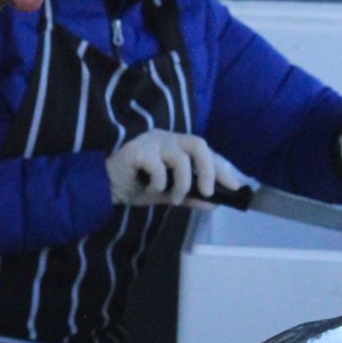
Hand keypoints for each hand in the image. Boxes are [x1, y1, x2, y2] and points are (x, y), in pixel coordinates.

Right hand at [106, 130, 241, 207]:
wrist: (106, 188)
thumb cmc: (137, 186)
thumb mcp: (169, 194)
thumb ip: (191, 196)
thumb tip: (214, 204)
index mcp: (176, 145)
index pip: (205, 152)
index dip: (221, 168)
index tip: (235, 186)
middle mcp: (167, 138)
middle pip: (198, 144)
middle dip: (209, 171)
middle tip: (208, 193)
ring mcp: (151, 141)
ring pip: (180, 158)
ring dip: (182, 184)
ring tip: (173, 198)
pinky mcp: (137, 149)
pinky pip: (158, 167)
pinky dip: (159, 184)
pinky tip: (150, 189)